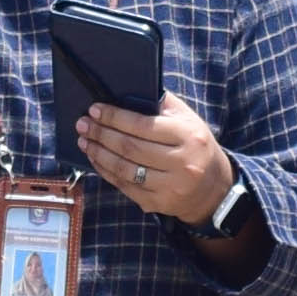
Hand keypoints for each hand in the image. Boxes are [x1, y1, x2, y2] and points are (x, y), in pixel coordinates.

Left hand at [72, 85, 239, 226]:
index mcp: (188, 136)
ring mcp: (169, 186)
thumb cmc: (194, 146)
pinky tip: (96, 159)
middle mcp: (182, 162)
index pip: (144, 125)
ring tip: (84, 141)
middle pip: (130, 147)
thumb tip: (126, 92)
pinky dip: (105, 171)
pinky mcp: (157, 203)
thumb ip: (163, 104)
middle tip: (83, 124)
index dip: (115, 117)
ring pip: (124, 169)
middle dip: (101, 134)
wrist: (213, 188)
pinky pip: (124, 186)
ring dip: (99, 153)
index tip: (95, 109)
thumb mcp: (189, 120)